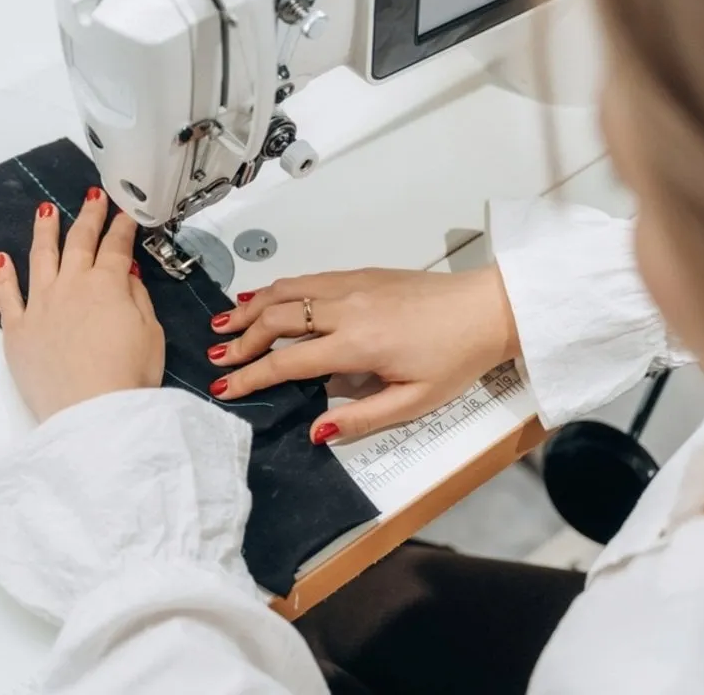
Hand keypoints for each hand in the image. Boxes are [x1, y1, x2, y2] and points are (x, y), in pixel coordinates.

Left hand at [0, 187, 164, 422]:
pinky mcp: (17, 330)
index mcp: (107, 285)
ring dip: (45, 231)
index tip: (126, 212)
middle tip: (93, 197)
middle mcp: (70, 286)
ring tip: (45, 211)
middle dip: (88, 217)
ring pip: (40, 257)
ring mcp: (40, 306)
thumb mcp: (151, 333)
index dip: (122, 226)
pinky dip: (3, 274)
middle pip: (79, 243)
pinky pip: (7, 296)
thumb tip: (126, 273)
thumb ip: (137, 297)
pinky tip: (1, 258)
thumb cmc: (129, 376)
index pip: (116, 246)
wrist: (93, 414)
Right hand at [208, 266, 519, 442]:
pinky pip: (307, 279)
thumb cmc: (456, 357)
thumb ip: (361, 418)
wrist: (486, 310)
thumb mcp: (415, 401)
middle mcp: (347, 308)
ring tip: (224, 323)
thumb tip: (316, 430)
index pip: (288, 362)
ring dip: (250, 307)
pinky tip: (263, 296)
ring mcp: (352, 285)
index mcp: (357, 344)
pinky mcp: (360, 274)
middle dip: (240, 340)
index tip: (226, 388)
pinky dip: (277, 288)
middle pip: (276, 320)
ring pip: (286, 291)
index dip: (251, 376)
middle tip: (217, 359)